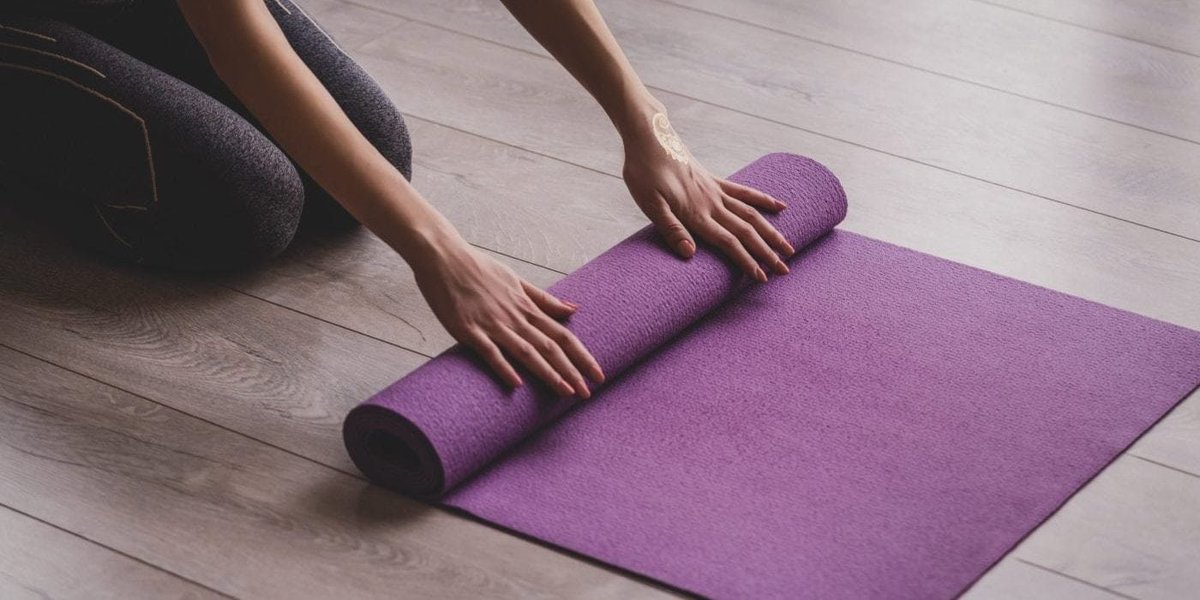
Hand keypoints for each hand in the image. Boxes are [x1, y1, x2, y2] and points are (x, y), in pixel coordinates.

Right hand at [411, 235, 603, 396]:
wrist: (443, 256)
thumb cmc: (479, 268)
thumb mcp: (517, 280)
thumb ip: (544, 299)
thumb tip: (574, 308)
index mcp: (526, 307)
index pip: (563, 335)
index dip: (582, 356)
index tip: (598, 374)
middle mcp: (514, 317)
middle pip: (550, 347)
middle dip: (572, 371)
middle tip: (588, 393)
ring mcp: (492, 324)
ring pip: (526, 351)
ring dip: (547, 372)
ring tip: (565, 392)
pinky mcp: (468, 330)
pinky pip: (489, 351)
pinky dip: (504, 367)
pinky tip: (516, 384)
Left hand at [621, 111, 794, 281]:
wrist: (649, 137)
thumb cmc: (644, 172)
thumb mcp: (649, 204)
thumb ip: (671, 229)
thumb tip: (689, 254)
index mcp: (696, 213)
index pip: (728, 242)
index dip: (746, 261)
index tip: (762, 278)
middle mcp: (712, 203)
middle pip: (747, 231)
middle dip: (767, 252)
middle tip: (785, 270)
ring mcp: (716, 191)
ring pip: (752, 214)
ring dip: (771, 232)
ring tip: (789, 246)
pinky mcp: (714, 180)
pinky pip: (745, 192)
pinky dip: (764, 200)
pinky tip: (780, 206)